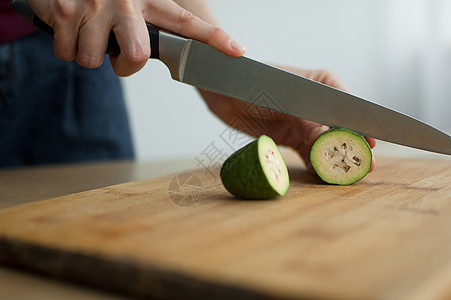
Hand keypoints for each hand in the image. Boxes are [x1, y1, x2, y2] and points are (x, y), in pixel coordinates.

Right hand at [27, 0, 245, 75]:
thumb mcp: (130, 5)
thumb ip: (148, 27)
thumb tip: (163, 59)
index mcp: (148, 1)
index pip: (185, 23)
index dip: (213, 38)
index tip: (237, 51)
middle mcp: (126, 2)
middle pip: (136, 56)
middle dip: (124, 65)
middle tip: (115, 51)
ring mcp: (95, 6)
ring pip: (95, 59)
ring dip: (87, 53)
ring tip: (87, 29)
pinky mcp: (65, 11)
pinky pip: (67, 53)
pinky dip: (65, 47)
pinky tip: (68, 27)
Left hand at [199, 67, 375, 173]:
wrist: (225, 91)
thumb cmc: (256, 82)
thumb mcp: (285, 101)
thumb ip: (308, 122)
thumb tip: (330, 142)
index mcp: (325, 85)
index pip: (349, 108)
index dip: (361, 127)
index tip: (371, 145)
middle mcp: (319, 105)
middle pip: (340, 129)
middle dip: (350, 148)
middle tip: (363, 167)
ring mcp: (306, 123)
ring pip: (326, 145)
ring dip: (334, 160)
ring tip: (346, 175)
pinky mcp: (292, 138)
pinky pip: (308, 154)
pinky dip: (315, 165)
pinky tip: (323, 175)